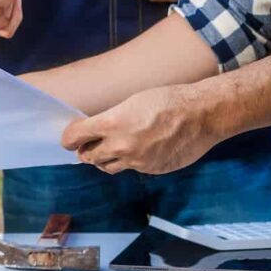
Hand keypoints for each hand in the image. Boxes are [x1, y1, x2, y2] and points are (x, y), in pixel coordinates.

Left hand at [60, 84, 220, 174]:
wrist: (201, 115)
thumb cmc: (167, 100)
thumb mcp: (131, 102)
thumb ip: (111, 119)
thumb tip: (96, 130)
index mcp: (112, 122)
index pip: (74, 136)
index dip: (69, 138)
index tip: (69, 138)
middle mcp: (121, 145)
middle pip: (87, 156)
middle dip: (85, 150)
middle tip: (89, 144)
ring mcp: (136, 161)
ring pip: (107, 167)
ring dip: (104, 160)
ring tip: (111, 149)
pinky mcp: (151, 170)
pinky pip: (131, 169)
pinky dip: (129, 162)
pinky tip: (139, 149)